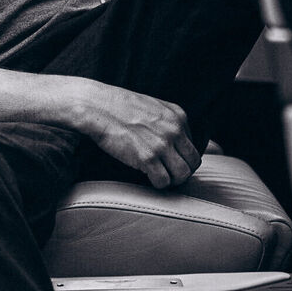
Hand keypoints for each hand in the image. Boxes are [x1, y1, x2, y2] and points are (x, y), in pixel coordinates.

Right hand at [80, 81, 200, 188]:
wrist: (98, 106)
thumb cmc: (120, 106)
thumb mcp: (153, 106)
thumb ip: (168, 121)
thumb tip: (175, 141)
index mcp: (178, 116)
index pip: (193, 146)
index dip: (182, 157)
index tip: (171, 160)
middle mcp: (174, 130)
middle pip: (193, 163)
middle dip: (183, 171)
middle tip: (170, 174)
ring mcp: (162, 144)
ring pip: (182, 175)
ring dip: (172, 180)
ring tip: (160, 177)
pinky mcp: (147, 158)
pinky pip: (163, 181)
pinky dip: (157, 184)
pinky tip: (148, 177)